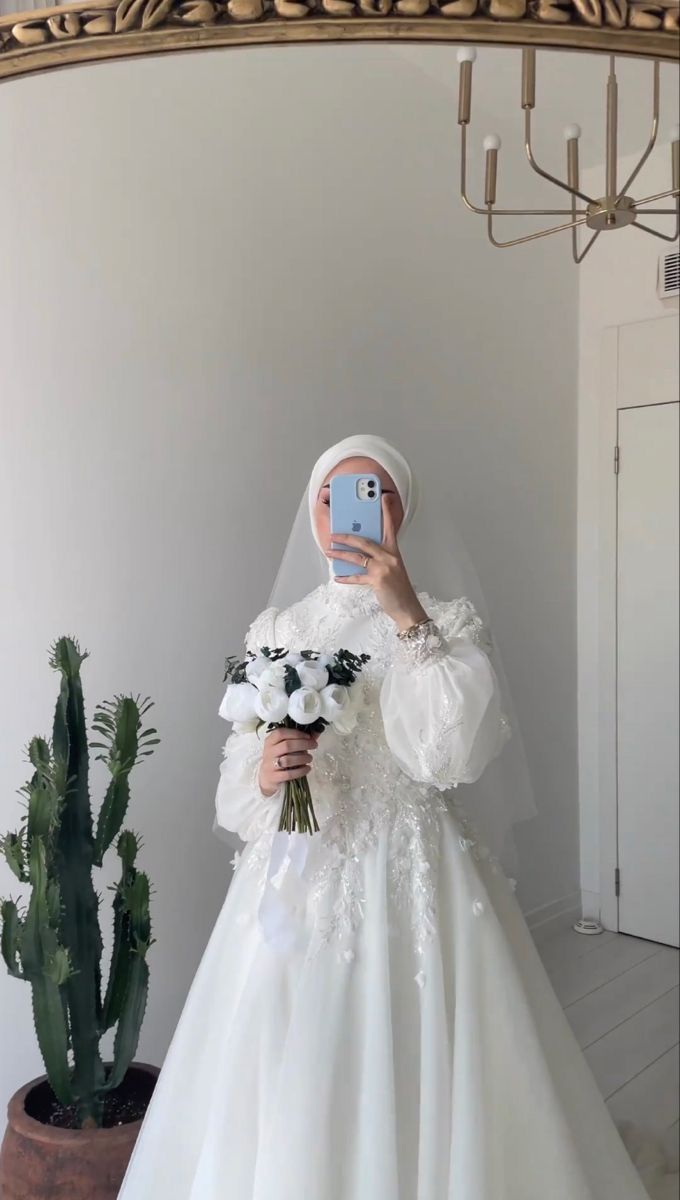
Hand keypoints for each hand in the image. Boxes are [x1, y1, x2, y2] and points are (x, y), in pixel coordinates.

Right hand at [258, 727, 319, 797]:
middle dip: (303, 744)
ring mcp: (270, 765)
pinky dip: (301, 771)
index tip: (308, 736)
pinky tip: (307, 768)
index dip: (296, 733)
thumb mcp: (285, 747)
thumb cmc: (279, 758)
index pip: (281, 733)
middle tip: (314, 745)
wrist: (267, 777)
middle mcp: (268, 752)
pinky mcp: (274, 777)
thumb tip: (317, 731)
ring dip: (303, 758)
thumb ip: (300, 739)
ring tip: (310, 758)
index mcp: (270, 741)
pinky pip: (289, 774)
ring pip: (288, 760)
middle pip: (287, 745)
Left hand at [327, 496, 427, 631]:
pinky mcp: (377, 580)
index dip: (386, 512)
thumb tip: (361, 552)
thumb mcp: (393, 568)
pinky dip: (346, 577)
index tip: (383, 498)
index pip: (390, 528)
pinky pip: (357, 577)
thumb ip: (380, 558)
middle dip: (347, 537)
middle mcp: (389, 557)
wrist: (407, 607)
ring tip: (329, 552)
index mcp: (394, 551)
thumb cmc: (399, 588)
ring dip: (340, 555)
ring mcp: (383, 568)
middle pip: (365, 541)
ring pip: (357, 557)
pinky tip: (337, 577)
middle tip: (333, 534)